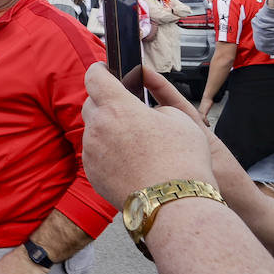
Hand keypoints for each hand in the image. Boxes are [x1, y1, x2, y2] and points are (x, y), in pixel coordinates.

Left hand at [81, 64, 216, 207]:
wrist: (173, 204)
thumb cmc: (181, 160)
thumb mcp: (180, 117)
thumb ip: (154, 106)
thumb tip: (145, 112)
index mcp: (117, 107)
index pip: (95, 77)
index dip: (100, 70)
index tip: (106, 70)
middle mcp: (98, 126)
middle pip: (91, 104)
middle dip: (105, 102)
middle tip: (124, 109)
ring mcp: (92, 151)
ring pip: (93, 130)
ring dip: (107, 129)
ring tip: (132, 140)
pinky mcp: (92, 172)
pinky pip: (95, 153)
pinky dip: (107, 152)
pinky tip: (129, 161)